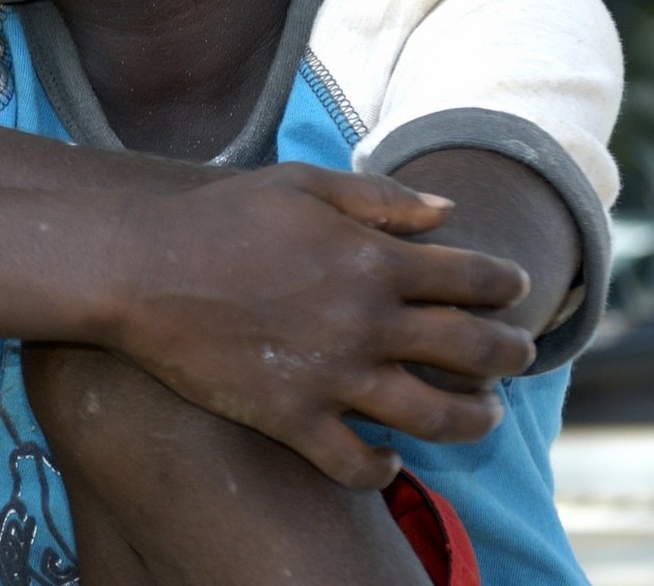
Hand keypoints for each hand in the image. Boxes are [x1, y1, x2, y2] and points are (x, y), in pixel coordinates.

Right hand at [105, 163, 536, 489]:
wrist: (137, 267)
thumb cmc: (216, 217)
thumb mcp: (299, 184)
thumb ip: (379, 198)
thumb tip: (448, 212)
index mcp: (373, 259)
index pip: (476, 279)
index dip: (506, 284)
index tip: (512, 289)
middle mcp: (367, 322)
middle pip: (476, 351)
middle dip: (511, 353)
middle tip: (515, 355)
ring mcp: (333, 377)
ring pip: (438, 418)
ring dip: (474, 418)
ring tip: (480, 414)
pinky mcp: (292, 419)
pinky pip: (357, 463)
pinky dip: (382, 469)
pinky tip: (387, 459)